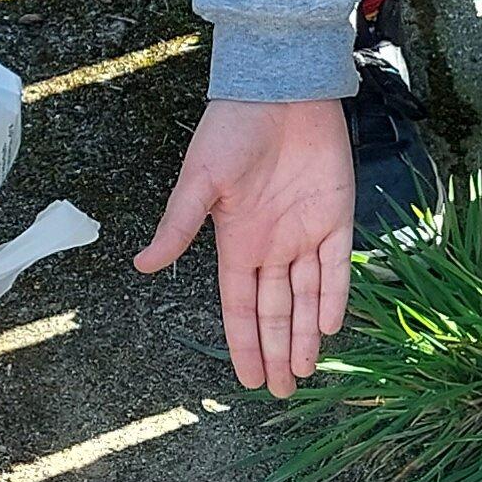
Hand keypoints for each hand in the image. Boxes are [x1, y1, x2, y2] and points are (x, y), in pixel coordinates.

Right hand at [137, 93, 354, 396]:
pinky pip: (339, 266)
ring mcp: (305, 234)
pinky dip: (336, 295)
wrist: (278, 90)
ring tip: (307, 372)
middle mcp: (271, 246)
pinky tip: (332, 326)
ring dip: (306, 334)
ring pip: (307, 297)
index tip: (249, 380)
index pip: (240, 307)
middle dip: (278, 351)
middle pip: (275, 311)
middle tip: (283, 391)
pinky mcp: (338, 216)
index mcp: (237, 243)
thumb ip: (179, 225)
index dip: (244, 343)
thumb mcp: (200, 181)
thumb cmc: (232, 130)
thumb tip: (142, 266)